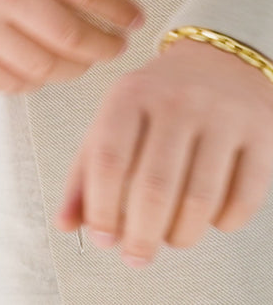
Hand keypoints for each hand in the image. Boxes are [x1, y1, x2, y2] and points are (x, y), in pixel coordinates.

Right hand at [0, 0, 144, 92]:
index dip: (121, 10)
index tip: (133, 18)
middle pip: (72, 36)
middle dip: (106, 46)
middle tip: (116, 45)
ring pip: (45, 66)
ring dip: (77, 68)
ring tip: (86, 58)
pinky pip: (12, 82)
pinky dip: (39, 80)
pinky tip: (47, 67)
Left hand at [54, 37, 272, 267]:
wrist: (216, 63)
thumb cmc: (157, 100)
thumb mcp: (112, 120)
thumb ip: (85, 171)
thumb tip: (66, 224)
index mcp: (131, 95)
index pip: (108, 160)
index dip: (101, 209)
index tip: (103, 237)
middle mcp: (177, 100)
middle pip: (154, 187)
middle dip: (141, 237)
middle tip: (136, 255)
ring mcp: (222, 114)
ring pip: (200, 200)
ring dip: (181, 236)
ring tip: (171, 237)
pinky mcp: (259, 131)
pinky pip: (244, 197)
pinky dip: (224, 223)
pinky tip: (209, 218)